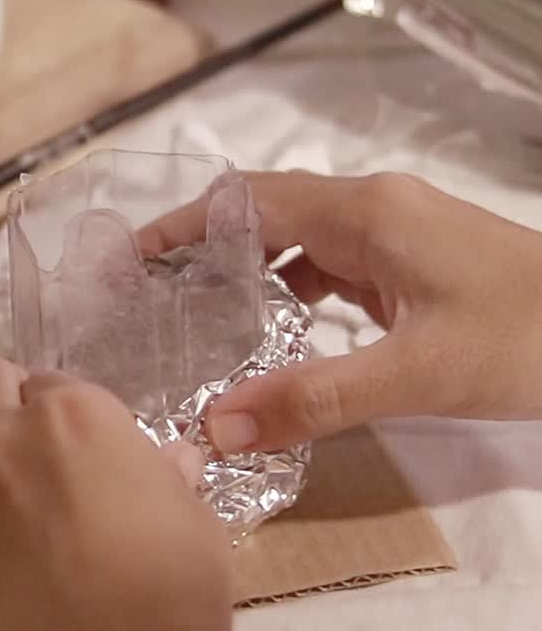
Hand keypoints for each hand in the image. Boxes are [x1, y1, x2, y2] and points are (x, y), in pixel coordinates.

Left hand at [0, 359, 233, 630]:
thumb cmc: (166, 583)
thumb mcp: (194, 521)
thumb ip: (169, 478)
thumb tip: (171, 463)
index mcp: (74, 413)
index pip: (59, 380)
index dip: (80, 409)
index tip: (100, 440)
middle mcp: (10, 435)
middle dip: (11, 396)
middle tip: (48, 437)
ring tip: (34, 487)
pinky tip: (24, 530)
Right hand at [140, 171, 541, 451]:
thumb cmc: (527, 337)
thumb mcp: (417, 374)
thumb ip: (314, 399)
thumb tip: (216, 427)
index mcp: (365, 213)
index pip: (248, 202)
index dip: (182, 227)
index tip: (128, 261)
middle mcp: (374, 208)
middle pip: (265, 211)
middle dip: (204, 247)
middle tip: (149, 297)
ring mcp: (397, 232)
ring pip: (298, 239)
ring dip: (247, 271)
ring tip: (197, 320)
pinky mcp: (413, 262)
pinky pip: (332, 263)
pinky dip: (292, 290)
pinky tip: (278, 333)